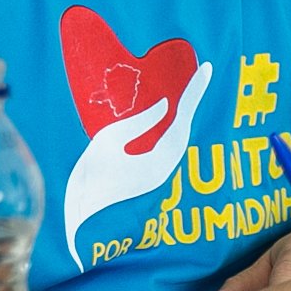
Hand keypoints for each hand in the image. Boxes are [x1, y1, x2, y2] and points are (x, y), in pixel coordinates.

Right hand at [60, 63, 212, 268]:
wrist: (83, 223)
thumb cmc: (89, 182)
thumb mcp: (107, 142)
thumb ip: (138, 122)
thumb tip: (165, 106)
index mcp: (160, 158)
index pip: (183, 115)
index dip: (195, 90)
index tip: (208, 67)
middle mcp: (167, 166)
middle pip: (185, 123)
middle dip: (192, 97)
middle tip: (200, 71)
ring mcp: (161, 171)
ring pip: (178, 133)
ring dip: (183, 110)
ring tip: (189, 85)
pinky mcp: (151, 174)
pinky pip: (168, 141)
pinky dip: (171, 123)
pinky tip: (170, 111)